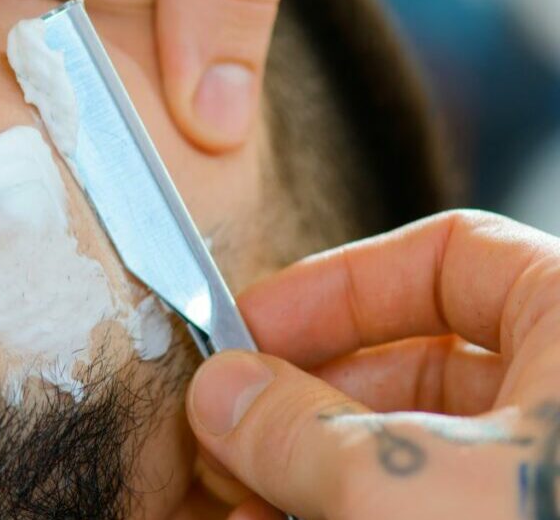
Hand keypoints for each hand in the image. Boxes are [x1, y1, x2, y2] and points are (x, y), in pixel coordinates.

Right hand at [186, 210, 559, 518]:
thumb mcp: (419, 492)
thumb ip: (303, 432)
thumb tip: (221, 393)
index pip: (448, 255)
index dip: (336, 284)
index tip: (252, 327)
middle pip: (415, 358)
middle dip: (307, 395)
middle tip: (230, 429)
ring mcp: (551, 474)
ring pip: (418, 443)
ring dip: (318, 467)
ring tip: (242, 504)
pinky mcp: (527, 518)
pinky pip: (429, 503)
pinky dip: (356, 512)